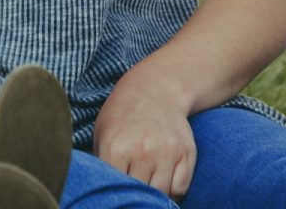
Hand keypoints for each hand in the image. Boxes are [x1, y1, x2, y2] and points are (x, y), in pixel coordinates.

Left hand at [94, 66, 196, 198]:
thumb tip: (99, 192)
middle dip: (134, 195)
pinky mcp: (186, 152)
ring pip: (161, 194)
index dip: (114, 193)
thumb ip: (101, 165)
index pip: (115, 188)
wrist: (155, 90)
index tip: (115, 191)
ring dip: (154, 195)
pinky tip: (163, 182)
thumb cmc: (122, 115)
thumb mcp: (101, 135)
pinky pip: (180, 188)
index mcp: (116, 148)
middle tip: (131, 190)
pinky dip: (172, 191)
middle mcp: (143, 151)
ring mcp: (167, 152)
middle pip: (139, 193)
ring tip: (147, 186)